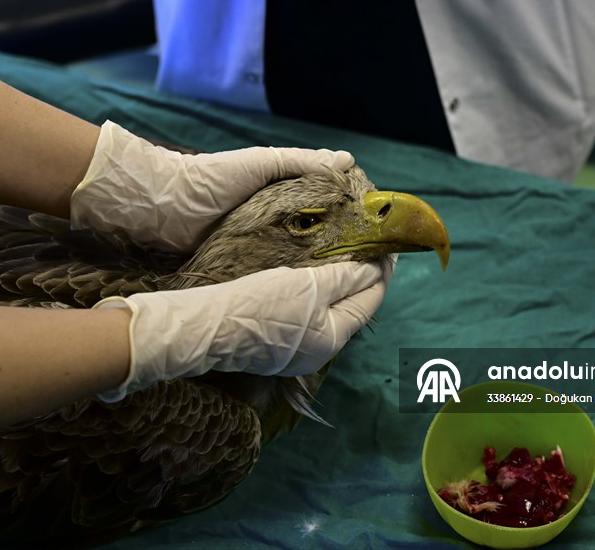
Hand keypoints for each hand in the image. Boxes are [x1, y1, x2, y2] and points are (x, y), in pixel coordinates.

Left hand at [70, 121, 353, 251]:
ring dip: (322, 263)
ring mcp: (263, 241)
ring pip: (303, 253)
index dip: (353, 212)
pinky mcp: (247, 262)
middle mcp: (279, 216)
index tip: (377, 227)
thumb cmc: (212, 178)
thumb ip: (304, 162)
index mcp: (285, 189)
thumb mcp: (263, 164)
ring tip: (349, 278)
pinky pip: (278, 269)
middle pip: (321, 231)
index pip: (329, 200)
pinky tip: (314, 287)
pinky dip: (294, 276)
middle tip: (369, 262)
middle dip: (343, 244)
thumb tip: (348, 161)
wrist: (163, 207)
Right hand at [95, 261, 391, 400]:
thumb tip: (373, 268)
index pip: (370, 300)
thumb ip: (343, 277)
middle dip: (361, 276)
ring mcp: (297, 350)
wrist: (207, 326)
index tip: (388, 245)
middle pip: (352, 307)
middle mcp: (319, 350)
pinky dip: (318, 293)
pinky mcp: (277, 344)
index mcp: (331, 338)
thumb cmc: (258, 305)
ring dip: (339, 283)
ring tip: (344, 252)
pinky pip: (309, 314)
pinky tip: (313, 273)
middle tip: (368, 244)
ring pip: (330, 310)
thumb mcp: (307, 286)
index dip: (381, 271)